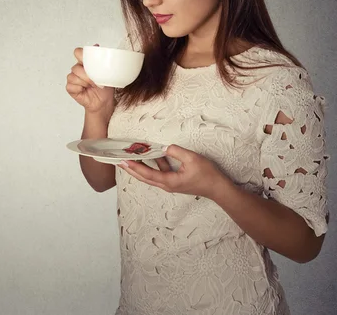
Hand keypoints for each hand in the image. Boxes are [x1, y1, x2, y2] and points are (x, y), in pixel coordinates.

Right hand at [66, 45, 114, 114]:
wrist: (104, 101)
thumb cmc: (105, 87)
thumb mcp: (107, 72)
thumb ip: (100, 59)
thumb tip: (96, 46)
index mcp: (85, 62)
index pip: (78, 53)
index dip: (81, 55)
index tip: (89, 61)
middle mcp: (78, 69)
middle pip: (76, 67)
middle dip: (87, 74)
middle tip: (95, 80)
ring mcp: (73, 78)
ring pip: (73, 76)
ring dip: (85, 82)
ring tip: (92, 86)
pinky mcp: (71, 88)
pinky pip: (71, 85)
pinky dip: (79, 88)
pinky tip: (85, 90)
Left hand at [117, 144, 231, 199]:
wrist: (218, 189)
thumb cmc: (207, 175)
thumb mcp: (192, 159)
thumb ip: (176, 151)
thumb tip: (164, 147)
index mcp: (169, 181)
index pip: (146, 173)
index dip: (133, 166)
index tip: (123, 160)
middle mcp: (166, 185)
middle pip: (143, 177)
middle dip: (130, 169)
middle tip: (118, 161)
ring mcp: (170, 184)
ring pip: (149, 176)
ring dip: (139, 168)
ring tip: (129, 158)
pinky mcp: (174, 181)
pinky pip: (159, 173)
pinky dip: (152, 166)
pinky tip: (150, 156)